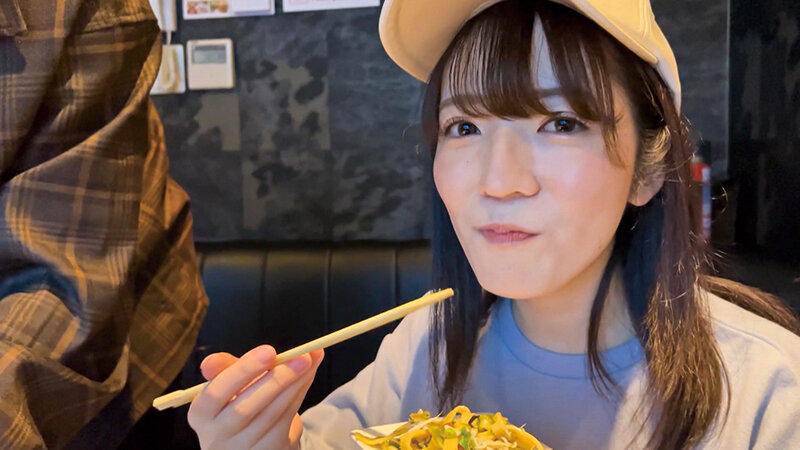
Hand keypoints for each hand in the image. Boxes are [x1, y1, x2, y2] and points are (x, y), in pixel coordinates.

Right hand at [187, 345, 323, 449]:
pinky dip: (299, 394)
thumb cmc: (235, 404)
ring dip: (296, 384)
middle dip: (277, 379)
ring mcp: (243, 448)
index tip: (269, 351)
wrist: (250, 440)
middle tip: (302, 356)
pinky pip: (286, 420)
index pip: (215, 393)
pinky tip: (308, 376)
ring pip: (272, 414)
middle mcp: (217, 436)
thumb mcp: (227, 385)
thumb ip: (226, 368)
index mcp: (201, 414)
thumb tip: (211, 361)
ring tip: (310, 360)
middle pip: (246, 408)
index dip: (242, 371)